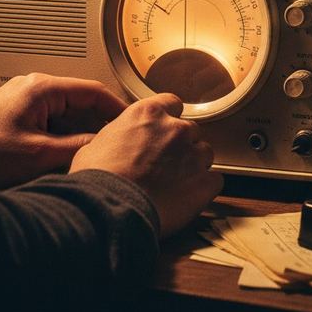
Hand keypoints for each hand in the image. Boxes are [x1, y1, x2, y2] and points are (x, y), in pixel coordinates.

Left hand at [0, 74, 126, 187]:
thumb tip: (103, 145)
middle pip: (82, 103)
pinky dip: (63, 139)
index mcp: (42, 88)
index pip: (93, 90)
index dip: (117, 108)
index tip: (132, 123)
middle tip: (118, 144)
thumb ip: (76, 146)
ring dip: (80, 134)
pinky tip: (69, 159)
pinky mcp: (18, 117)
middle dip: (100, 124)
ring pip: (67, 116)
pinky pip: (52, 124)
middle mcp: (35, 89)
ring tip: (95, 155)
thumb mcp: (37, 154)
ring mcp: (26, 102)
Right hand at [69, 93, 223, 237]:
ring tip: (176, 184)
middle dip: (180, 146)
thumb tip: (116, 145)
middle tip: (165, 165)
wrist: (110, 208)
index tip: (164, 131)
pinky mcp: (204, 182)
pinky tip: (189, 198)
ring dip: (194, 165)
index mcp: (148, 114)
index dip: (168, 119)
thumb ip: (119, 137)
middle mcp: (175, 129)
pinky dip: (205, 189)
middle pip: (189, 131)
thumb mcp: (96, 145)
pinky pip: (215, 181)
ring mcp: (193, 155)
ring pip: (205, 153)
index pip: (172, 103)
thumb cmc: (97, 179)